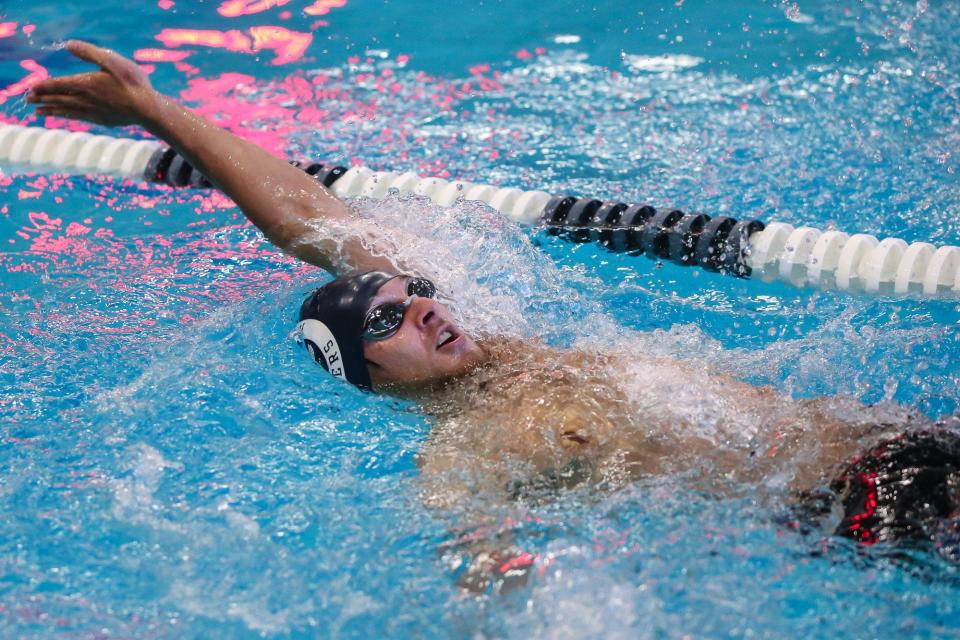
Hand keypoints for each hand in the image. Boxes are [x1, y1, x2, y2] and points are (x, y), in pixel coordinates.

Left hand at [26, 40, 158, 126]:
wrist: (148, 109)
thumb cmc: (132, 83)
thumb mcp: (112, 60)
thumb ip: (89, 52)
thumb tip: (69, 44)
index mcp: (85, 83)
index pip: (58, 84)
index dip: (43, 86)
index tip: (31, 88)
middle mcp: (85, 99)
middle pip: (58, 99)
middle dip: (42, 99)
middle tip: (28, 100)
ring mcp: (93, 112)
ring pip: (66, 111)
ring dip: (51, 110)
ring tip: (39, 112)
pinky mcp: (101, 120)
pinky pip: (78, 118)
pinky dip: (67, 117)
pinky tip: (64, 116)